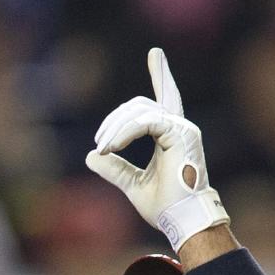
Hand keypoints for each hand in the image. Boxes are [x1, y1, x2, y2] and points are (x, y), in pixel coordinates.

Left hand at [86, 48, 228, 251]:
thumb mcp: (132, 184)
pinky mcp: (179, 134)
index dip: (161, 76)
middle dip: (115, 120)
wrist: (181, 221)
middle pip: (140, 106)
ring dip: (115, 129)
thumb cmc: (164, 207)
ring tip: (103, 147)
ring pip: (139, 112)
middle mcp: (179, 128)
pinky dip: (124, 133)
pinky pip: (145, 122)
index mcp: (172, 136)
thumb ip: (115, 168)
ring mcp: (182, 129)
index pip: (166, 99)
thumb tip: (91, 156)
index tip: (155, 53)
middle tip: (100, 142)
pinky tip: (111, 146)